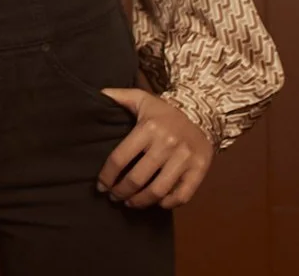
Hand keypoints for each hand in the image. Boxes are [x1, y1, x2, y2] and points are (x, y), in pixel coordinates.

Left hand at [94, 88, 212, 209]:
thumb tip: (97, 94)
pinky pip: (182, 196)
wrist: (202, 114)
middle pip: (137, 178)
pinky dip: (168, 203)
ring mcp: (185, 158)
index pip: (120, 158)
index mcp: (149, 127)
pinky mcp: (200, 169)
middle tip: (114, 197)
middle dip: (121, 192)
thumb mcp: (140, 98)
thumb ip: (117, 96)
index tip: (100, 186)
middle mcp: (167, 143)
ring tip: (130, 203)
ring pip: (158, 190)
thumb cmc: (164, 111)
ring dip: (140, 202)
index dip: (107, 176)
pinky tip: (157, 202)